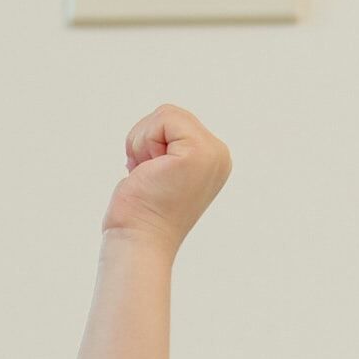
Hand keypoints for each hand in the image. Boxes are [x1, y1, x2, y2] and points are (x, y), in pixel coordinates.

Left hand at [103, 103, 230, 252]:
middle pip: (171, 115)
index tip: (151, 177)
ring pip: (165, 114)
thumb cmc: (140, 216)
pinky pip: (163, 119)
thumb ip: (170, 148)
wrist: (139, 243)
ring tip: (148, 176)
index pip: (175, 123)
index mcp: (213, 160)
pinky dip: (143, 142)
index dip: (151, 145)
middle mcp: (219, 155)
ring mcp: (213, 153)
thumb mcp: (160, 171)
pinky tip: (147, 171)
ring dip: (142, 144)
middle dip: (146, 142)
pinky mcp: (198, 151)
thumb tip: (161, 128)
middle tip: (148, 178)